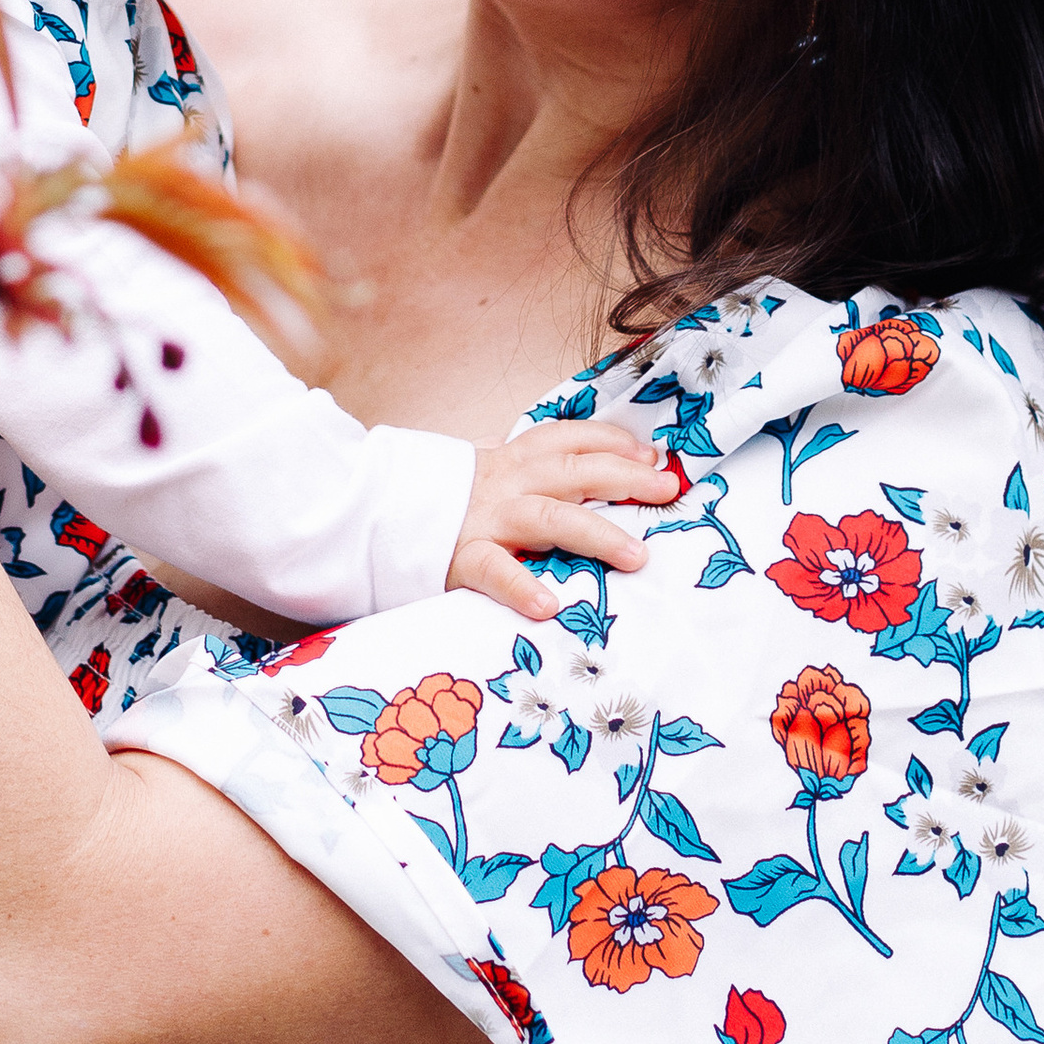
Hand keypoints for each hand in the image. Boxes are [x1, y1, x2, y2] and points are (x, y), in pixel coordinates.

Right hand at [448, 416, 685, 616]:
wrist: (376, 512)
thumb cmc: (445, 497)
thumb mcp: (490, 469)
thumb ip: (530, 463)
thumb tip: (593, 453)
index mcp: (515, 458)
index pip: (571, 439)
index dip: (614, 444)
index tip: (651, 457)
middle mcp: (507, 483)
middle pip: (574, 473)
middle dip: (624, 478)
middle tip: (668, 492)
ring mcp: (487, 519)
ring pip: (548, 518)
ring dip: (596, 534)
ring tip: (636, 555)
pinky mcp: (462, 557)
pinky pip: (495, 571)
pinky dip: (522, 586)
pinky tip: (549, 605)